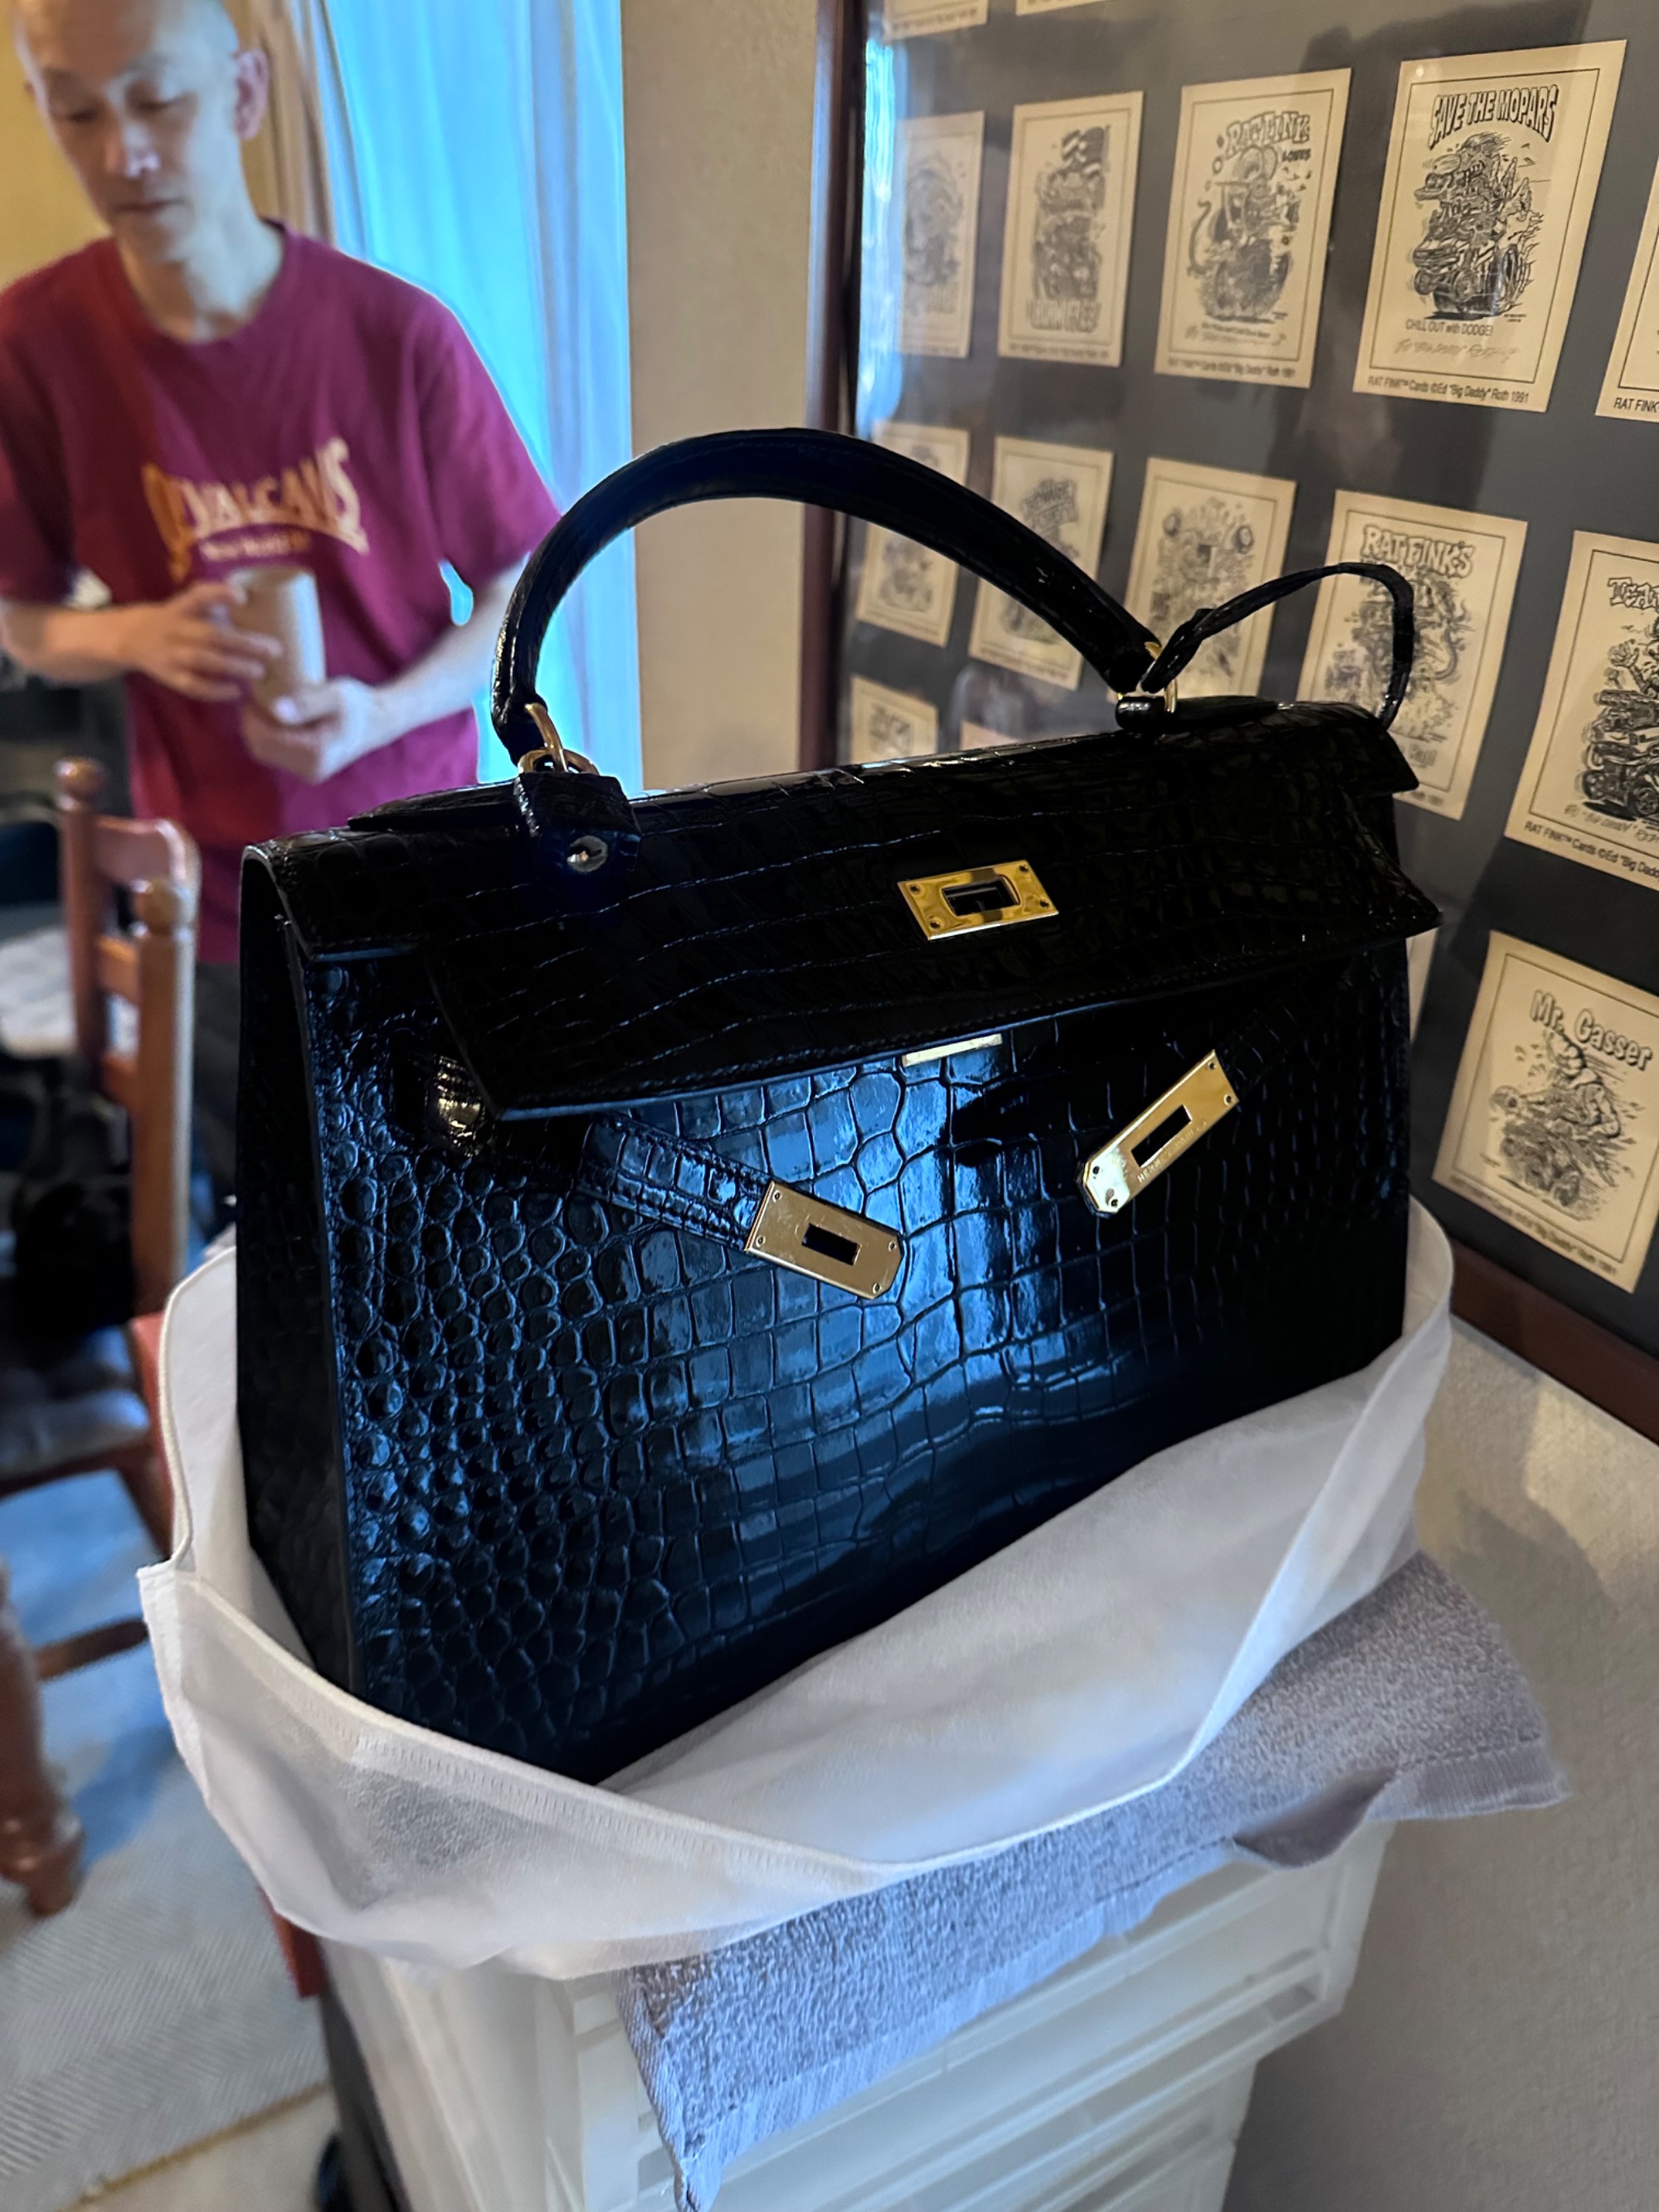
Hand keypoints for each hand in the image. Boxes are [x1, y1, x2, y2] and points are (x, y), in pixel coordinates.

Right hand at [119, 582, 281, 701]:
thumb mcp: (187, 607)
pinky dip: (215, 690)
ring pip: (202, 659)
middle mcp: (174, 628)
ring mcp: (169, 653)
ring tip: (260, 672)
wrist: (128, 637)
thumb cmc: (174, 621)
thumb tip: (263, 614)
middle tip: (275, 650)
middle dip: (243, 642)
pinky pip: (192, 685)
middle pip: (210, 634)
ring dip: (233, 666)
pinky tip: (236, 691)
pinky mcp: (168, 675)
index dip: (219, 594)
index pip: (199, 596)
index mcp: (180, 607)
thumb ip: (216, 609)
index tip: (243, 596)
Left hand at [241, 677, 391, 783]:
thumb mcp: (334, 694)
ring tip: (262, 707)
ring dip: (258, 732)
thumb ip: (306, 702)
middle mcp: (311, 769)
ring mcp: (309, 773)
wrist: (377, 722)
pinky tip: (274, 720)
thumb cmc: (357, 704)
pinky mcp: (308, 770)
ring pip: (266, 754)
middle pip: (261, 750)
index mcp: (315, 753)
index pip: (265, 739)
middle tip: (252, 700)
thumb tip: (275, 710)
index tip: (250, 695)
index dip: (250, 718)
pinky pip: (276, 756)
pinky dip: (269, 738)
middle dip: (251, 726)